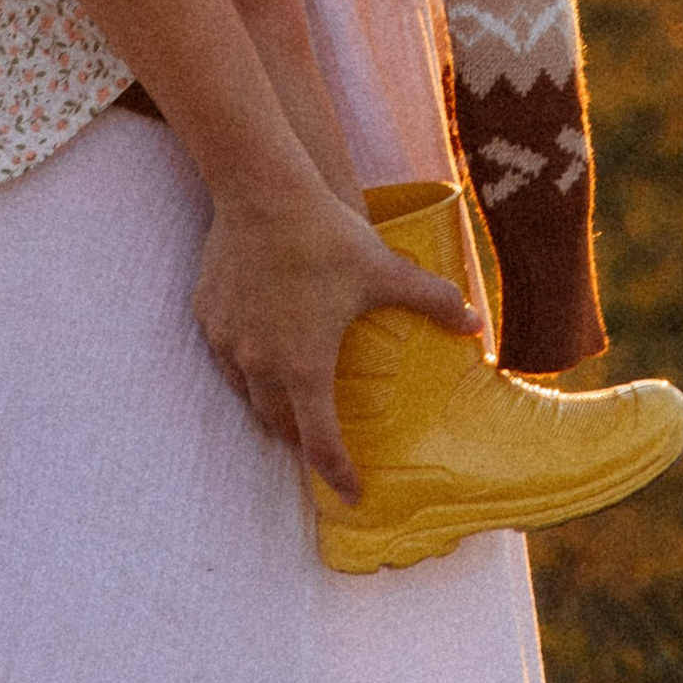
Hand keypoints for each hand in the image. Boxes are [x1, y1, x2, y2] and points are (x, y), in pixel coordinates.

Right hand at [192, 173, 479, 499]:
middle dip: (301, 442)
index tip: (352, 492)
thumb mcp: (385, 270)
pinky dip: (243, 365)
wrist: (260, 191)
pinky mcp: (207, 315)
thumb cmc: (326, 236)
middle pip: (278, 426)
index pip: (320, 443)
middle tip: (321, 443)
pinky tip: (259, 347)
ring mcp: (227, 342)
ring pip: (246, 395)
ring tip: (290, 402)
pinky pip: (224, 355)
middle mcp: (260, 365)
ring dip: (270, 406)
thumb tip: (476, 324)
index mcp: (304, 367)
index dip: (337, 474)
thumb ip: (432, 300)